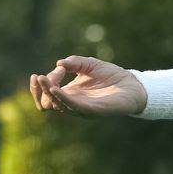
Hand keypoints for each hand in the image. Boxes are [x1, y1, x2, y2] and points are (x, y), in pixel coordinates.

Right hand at [29, 56, 146, 116]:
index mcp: (70, 93)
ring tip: (43, 80)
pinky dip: (62, 99)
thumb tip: (59, 64)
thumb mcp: (89, 64)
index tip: (45, 73)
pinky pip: (73, 107)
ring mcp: (82, 108)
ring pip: (57, 106)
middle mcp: (73, 103)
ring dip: (48, 93)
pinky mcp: (92, 110)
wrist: (133, 84)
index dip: (41, 85)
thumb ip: (74, 62)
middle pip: (47, 103)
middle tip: (39, 77)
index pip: (46, 95)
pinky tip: (55, 89)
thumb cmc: (112, 75)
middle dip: (39, 90)